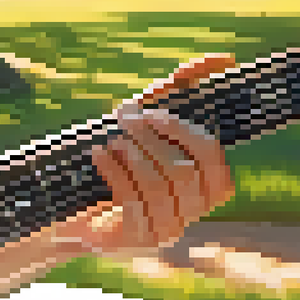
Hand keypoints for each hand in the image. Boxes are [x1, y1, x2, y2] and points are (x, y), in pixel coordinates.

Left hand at [50, 54, 237, 259]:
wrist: (77, 210)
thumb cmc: (124, 160)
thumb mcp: (150, 121)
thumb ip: (183, 88)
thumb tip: (222, 58)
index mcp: (207, 186)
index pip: (213, 159)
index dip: (185, 133)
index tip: (153, 113)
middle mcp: (192, 212)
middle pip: (184, 171)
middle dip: (152, 139)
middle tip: (124, 117)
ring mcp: (166, 231)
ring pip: (160, 187)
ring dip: (134, 155)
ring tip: (113, 138)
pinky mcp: (136, 241)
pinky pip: (132, 202)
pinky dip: (115, 173)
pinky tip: (100, 155)